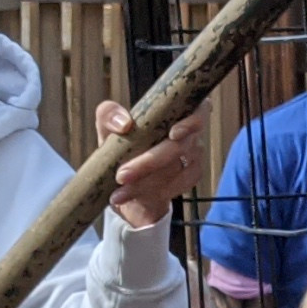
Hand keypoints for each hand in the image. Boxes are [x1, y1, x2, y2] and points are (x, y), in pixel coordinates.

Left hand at [94, 103, 197, 233]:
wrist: (125, 178)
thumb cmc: (121, 143)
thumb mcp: (108, 126)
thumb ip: (110, 115)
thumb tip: (124, 123)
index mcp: (175, 111)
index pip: (198, 109)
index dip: (190, 122)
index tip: (173, 134)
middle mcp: (190, 131)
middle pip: (179, 146)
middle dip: (149, 162)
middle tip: (121, 175)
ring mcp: (194, 153)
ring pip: (176, 170)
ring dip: (146, 183)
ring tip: (119, 193)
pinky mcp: (192, 175)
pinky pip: (178, 185)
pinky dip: (154, 193)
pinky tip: (132, 197)